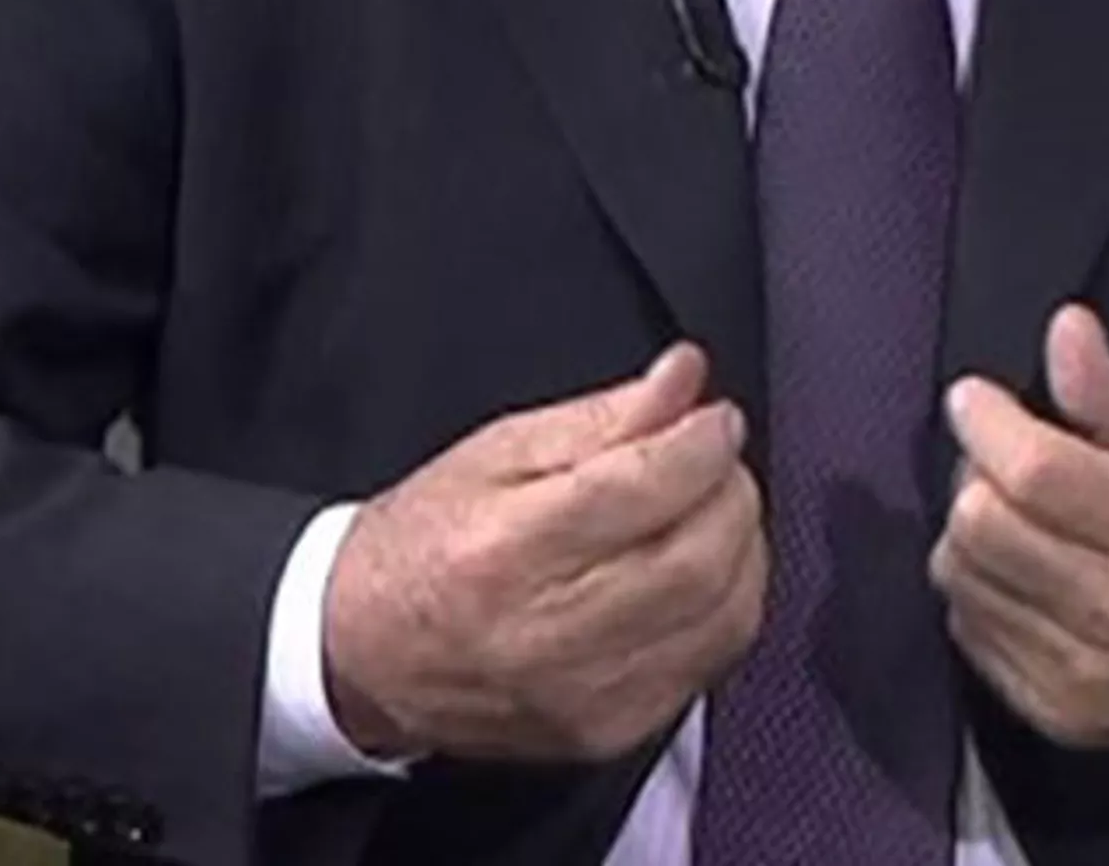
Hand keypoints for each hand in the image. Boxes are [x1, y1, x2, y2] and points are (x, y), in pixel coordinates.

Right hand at [322, 344, 766, 763]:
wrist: (368, 651)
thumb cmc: (427, 542)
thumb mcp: (501, 449)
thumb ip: (605, 415)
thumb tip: (685, 377)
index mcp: (507, 550)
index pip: (643, 489)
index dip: (702, 442)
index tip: (716, 416)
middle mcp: (548, 636)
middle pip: (698, 558)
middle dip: (731, 491)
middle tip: (715, 457)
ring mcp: (586, 697)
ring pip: (722, 614)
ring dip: (740, 546)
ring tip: (708, 508)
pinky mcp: (611, 731)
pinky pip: (712, 661)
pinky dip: (727, 602)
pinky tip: (697, 569)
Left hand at [931, 305, 1108, 758]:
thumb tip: (1064, 332)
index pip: (1036, 473)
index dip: (988, 421)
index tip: (979, 396)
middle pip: (982, 526)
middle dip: (977, 469)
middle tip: (1009, 450)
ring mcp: (1087, 680)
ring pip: (962, 579)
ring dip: (972, 529)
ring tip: (1020, 509)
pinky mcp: (1062, 717)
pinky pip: (972, 633)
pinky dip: (982, 588)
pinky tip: (1025, 568)